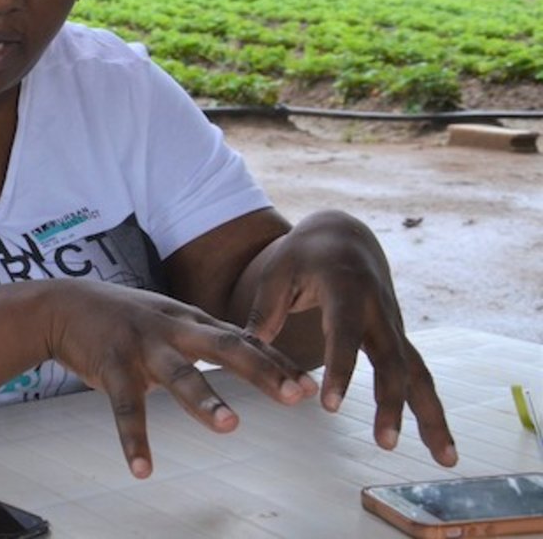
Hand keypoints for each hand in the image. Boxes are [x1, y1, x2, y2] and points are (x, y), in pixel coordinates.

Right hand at [45, 281, 317, 478]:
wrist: (62, 305)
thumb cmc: (124, 316)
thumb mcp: (170, 318)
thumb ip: (207, 335)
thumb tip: (257, 353)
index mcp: (190, 320)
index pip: (243, 340)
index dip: (276, 362)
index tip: (310, 386)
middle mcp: (172, 329)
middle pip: (225, 347)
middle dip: (262, 371)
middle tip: (296, 395)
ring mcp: (141, 346)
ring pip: (179, 374)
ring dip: (204, 400)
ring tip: (229, 426)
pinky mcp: (110, 365)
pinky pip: (125, 406)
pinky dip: (134, 439)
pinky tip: (142, 469)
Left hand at [243, 209, 457, 466]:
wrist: (344, 236)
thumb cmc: (303, 255)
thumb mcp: (277, 270)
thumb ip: (266, 309)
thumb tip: (249, 349)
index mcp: (346, 288)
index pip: (344, 333)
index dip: (340, 368)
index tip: (331, 405)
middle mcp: (379, 309)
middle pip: (391, 359)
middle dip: (391, 401)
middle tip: (385, 442)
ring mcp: (394, 325)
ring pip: (418, 372)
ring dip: (431, 415)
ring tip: (445, 459)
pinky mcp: (398, 339)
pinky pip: (419, 376)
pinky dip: (431, 410)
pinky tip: (441, 447)